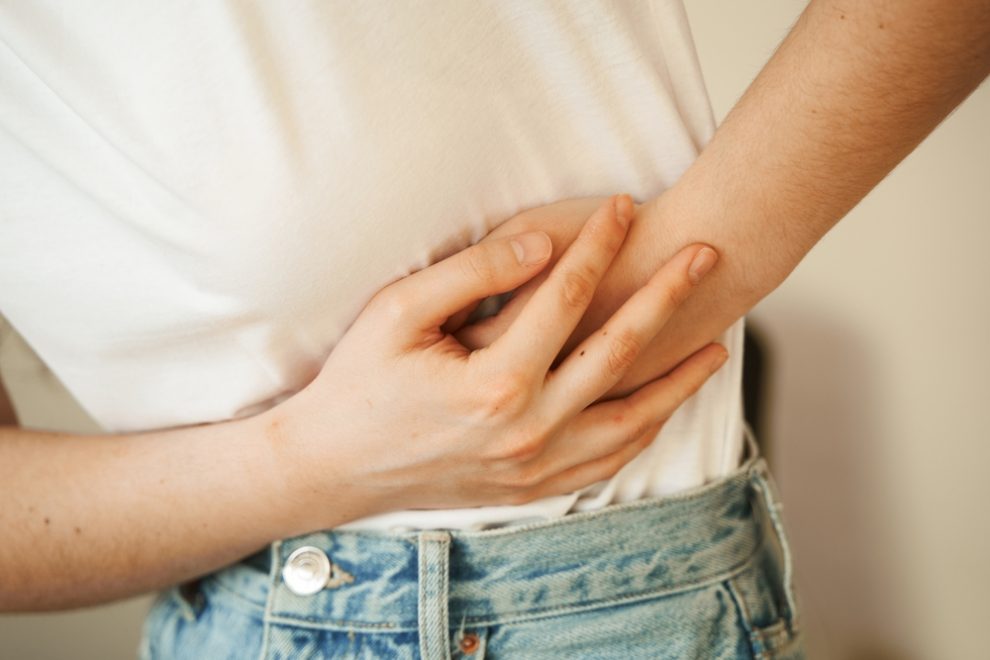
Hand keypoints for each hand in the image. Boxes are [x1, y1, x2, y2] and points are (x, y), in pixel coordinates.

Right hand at [264, 194, 726, 529]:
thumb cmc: (359, 383)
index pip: (566, 296)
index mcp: (494, 382)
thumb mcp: (398, 312)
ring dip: (678, 381)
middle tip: (706, 256)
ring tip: (715, 347)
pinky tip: (662, 406)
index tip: (625, 205)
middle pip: (618, 351)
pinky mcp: (534, 488)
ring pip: (632, 420)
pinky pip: (609, 461)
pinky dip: (643, 430)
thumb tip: (542, 247)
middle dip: (666, 296)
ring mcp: (536, 466)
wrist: (334, 468)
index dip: (599, 242)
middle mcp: (528, 429)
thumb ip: (473, 273)